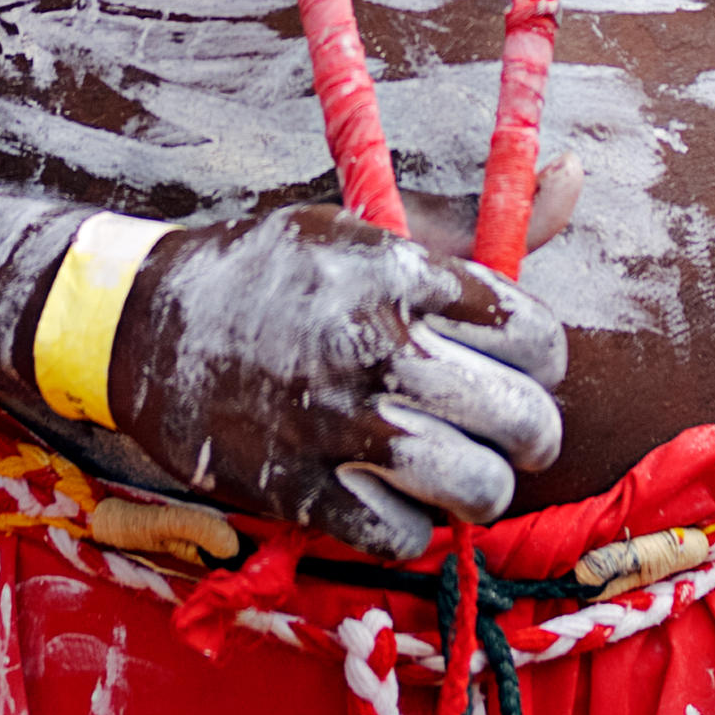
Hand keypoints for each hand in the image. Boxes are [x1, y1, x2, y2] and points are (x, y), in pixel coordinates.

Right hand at [97, 204, 566, 560]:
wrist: (140, 320)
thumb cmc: (268, 272)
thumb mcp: (365, 229)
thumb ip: (475, 226)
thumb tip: (575, 176)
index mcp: (399, 275)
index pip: (534, 335)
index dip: (542, 361)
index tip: (520, 366)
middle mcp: (377, 348)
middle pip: (522, 420)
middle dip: (529, 434)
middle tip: (507, 433)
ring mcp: (339, 425)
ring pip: (478, 490)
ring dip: (478, 487)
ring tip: (455, 469)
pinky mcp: (300, 491)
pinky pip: (407, 537)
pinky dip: (411, 526)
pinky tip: (391, 495)